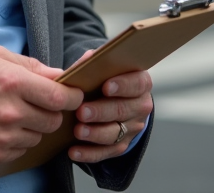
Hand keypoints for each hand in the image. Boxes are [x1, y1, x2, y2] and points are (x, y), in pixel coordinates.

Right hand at [0, 45, 84, 164]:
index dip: (72, 97)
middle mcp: (10, 111)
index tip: (73, 95)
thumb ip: (32, 66)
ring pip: (38, 136)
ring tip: (14, 112)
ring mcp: (2, 135)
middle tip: (38, 102)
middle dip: (52, 111)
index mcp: (12, 82)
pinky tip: (3, 126)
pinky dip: (18, 139)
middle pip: (53, 120)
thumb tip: (59, 75)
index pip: (59, 97)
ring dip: (34, 126)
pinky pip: (22, 149)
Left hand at [65, 49, 153, 164]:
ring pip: (115, 133)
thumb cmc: (104, 79)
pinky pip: (106, 152)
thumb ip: (96, 63)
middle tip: (82, 112)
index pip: (137, 84)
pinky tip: (73, 151)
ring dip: (95, 133)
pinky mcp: (121, 145)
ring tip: (77, 131)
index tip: (105, 87)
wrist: (113, 99)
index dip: (123, 85)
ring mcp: (132, 128)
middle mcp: (140, 106)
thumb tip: (87, 60)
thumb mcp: (103, 67)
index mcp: (140, 83)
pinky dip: (89, 153)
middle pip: (123, 110)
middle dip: (101, 112)